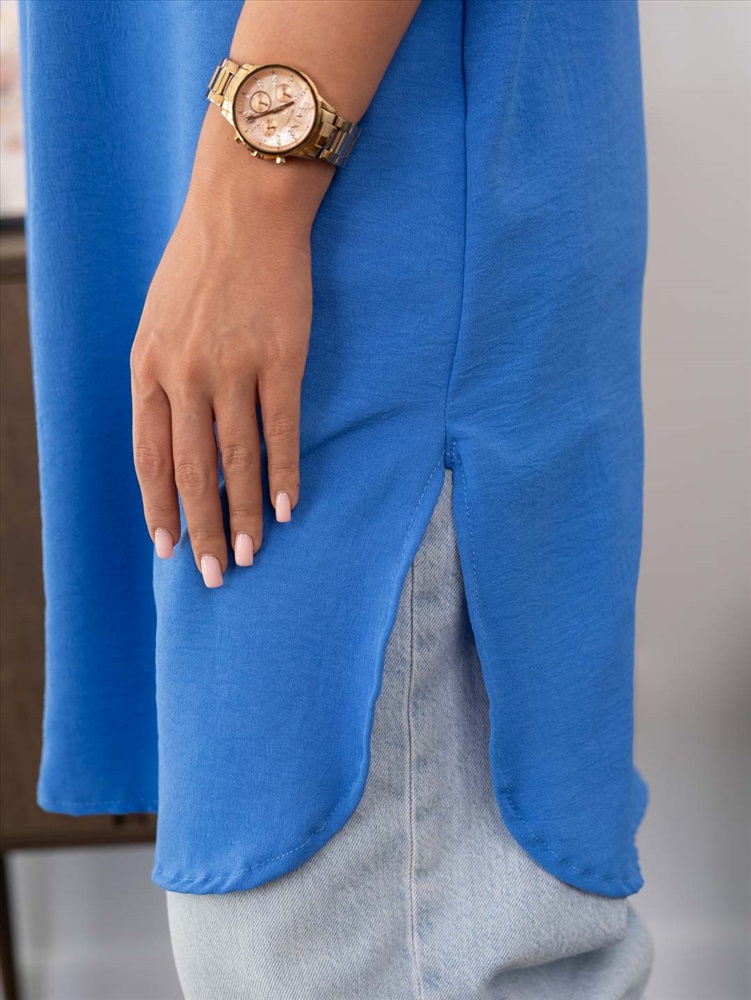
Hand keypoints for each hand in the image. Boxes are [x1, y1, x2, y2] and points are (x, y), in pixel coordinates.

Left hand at [130, 146, 320, 587]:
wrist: (244, 209)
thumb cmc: (200, 266)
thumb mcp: (158, 320)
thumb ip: (160, 379)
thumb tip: (174, 439)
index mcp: (148, 368)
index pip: (149, 457)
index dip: (159, 508)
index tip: (168, 549)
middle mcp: (184, 374)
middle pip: (192, 471)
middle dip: (200, 529)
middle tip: (213, 575)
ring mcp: (233, 368)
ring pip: (237, 459)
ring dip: (243, 515)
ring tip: (250, 555)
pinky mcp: (281, 359)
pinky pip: (281, 430)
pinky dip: (283, 474)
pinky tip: (286, 508)